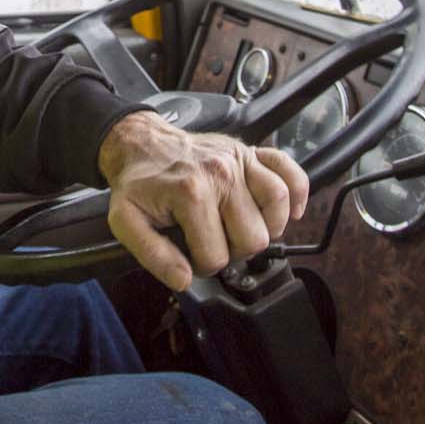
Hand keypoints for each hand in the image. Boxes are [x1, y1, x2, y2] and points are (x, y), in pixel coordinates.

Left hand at [97, 111, 308, 291]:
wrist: (141, 144)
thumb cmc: (138, 183)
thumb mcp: (126, 222)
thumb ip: (152, 255)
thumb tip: (183, 279)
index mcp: (191, 193)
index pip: (217, 256)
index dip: (202, 266)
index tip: (190, 255)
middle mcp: (220, 174)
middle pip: (254, 238)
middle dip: (234, 250)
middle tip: (215, 241)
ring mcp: (239, 160)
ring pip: (277, 206)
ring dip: (265, 228)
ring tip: (243, 230)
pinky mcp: (251, 152)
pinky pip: (290, 170)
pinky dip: (298, 192)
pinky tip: (289, 211)